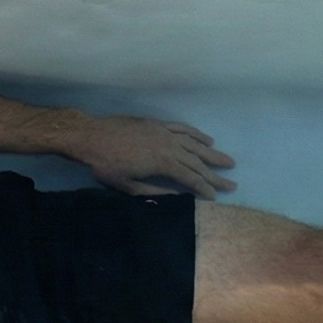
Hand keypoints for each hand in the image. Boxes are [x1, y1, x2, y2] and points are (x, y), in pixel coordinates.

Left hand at [65, 115, 236, 198]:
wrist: (90, 136)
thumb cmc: (105, 164)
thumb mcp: (127, 186)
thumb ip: (153, 192)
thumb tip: (176, 198)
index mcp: (162, 163)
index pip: (190, 178)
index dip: (205, 189)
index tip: (216, 197)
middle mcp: (168, 145)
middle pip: (197, 162)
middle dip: (215, 175)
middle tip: (232, 184)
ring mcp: (164, 132)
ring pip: (194, 145)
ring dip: (212, 154)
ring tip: (228, 162)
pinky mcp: (157, 123)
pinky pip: (182, 128)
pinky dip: (196, 135)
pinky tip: (207, 140)